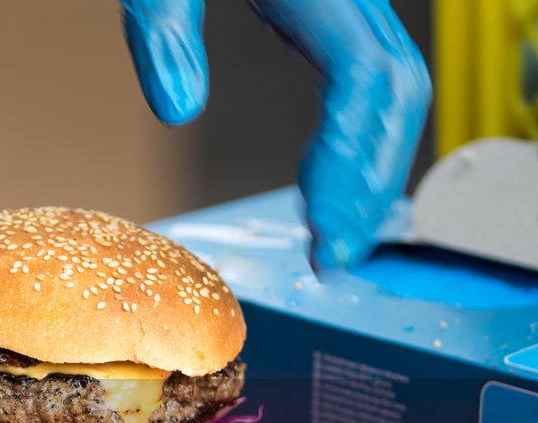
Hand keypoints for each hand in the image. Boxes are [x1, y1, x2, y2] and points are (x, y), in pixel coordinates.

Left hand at [120, 0, 430, 269]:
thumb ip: (163, 31)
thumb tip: (180, 110)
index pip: (368, 81)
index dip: (354, 164)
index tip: (325, 234)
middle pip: (400, 92)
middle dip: (371, 182)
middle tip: (334, 256)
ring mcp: (350, 1)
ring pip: (396, 87)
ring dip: (373, 167)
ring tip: (336, 235)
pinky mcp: (336, 10)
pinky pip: (371, 75)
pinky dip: (359, 137)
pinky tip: (325, 180)